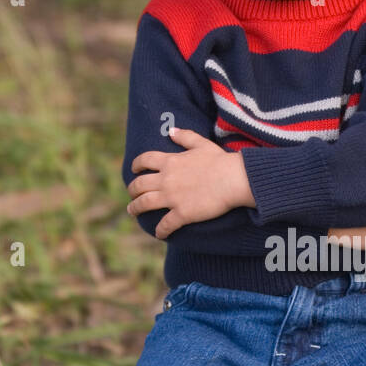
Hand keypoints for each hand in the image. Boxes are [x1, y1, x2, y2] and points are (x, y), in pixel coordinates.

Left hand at [126, 126, 248, 238]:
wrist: (233, 179)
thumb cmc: (220, 161)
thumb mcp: (202, 144)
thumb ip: (185, 136)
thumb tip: (171, 130)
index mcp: (170, 162)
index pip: (145, 161)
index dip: (136, 165)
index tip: (134, 169)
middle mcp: (166, 179)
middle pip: (139, 185)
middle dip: (132, 190)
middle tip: (132, 195)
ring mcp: (172, 198)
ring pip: (144, 204)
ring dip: (135, 208)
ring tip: (132, 211)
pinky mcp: (182, 214)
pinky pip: (165, 225)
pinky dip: (160, 230)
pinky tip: (159, 234)